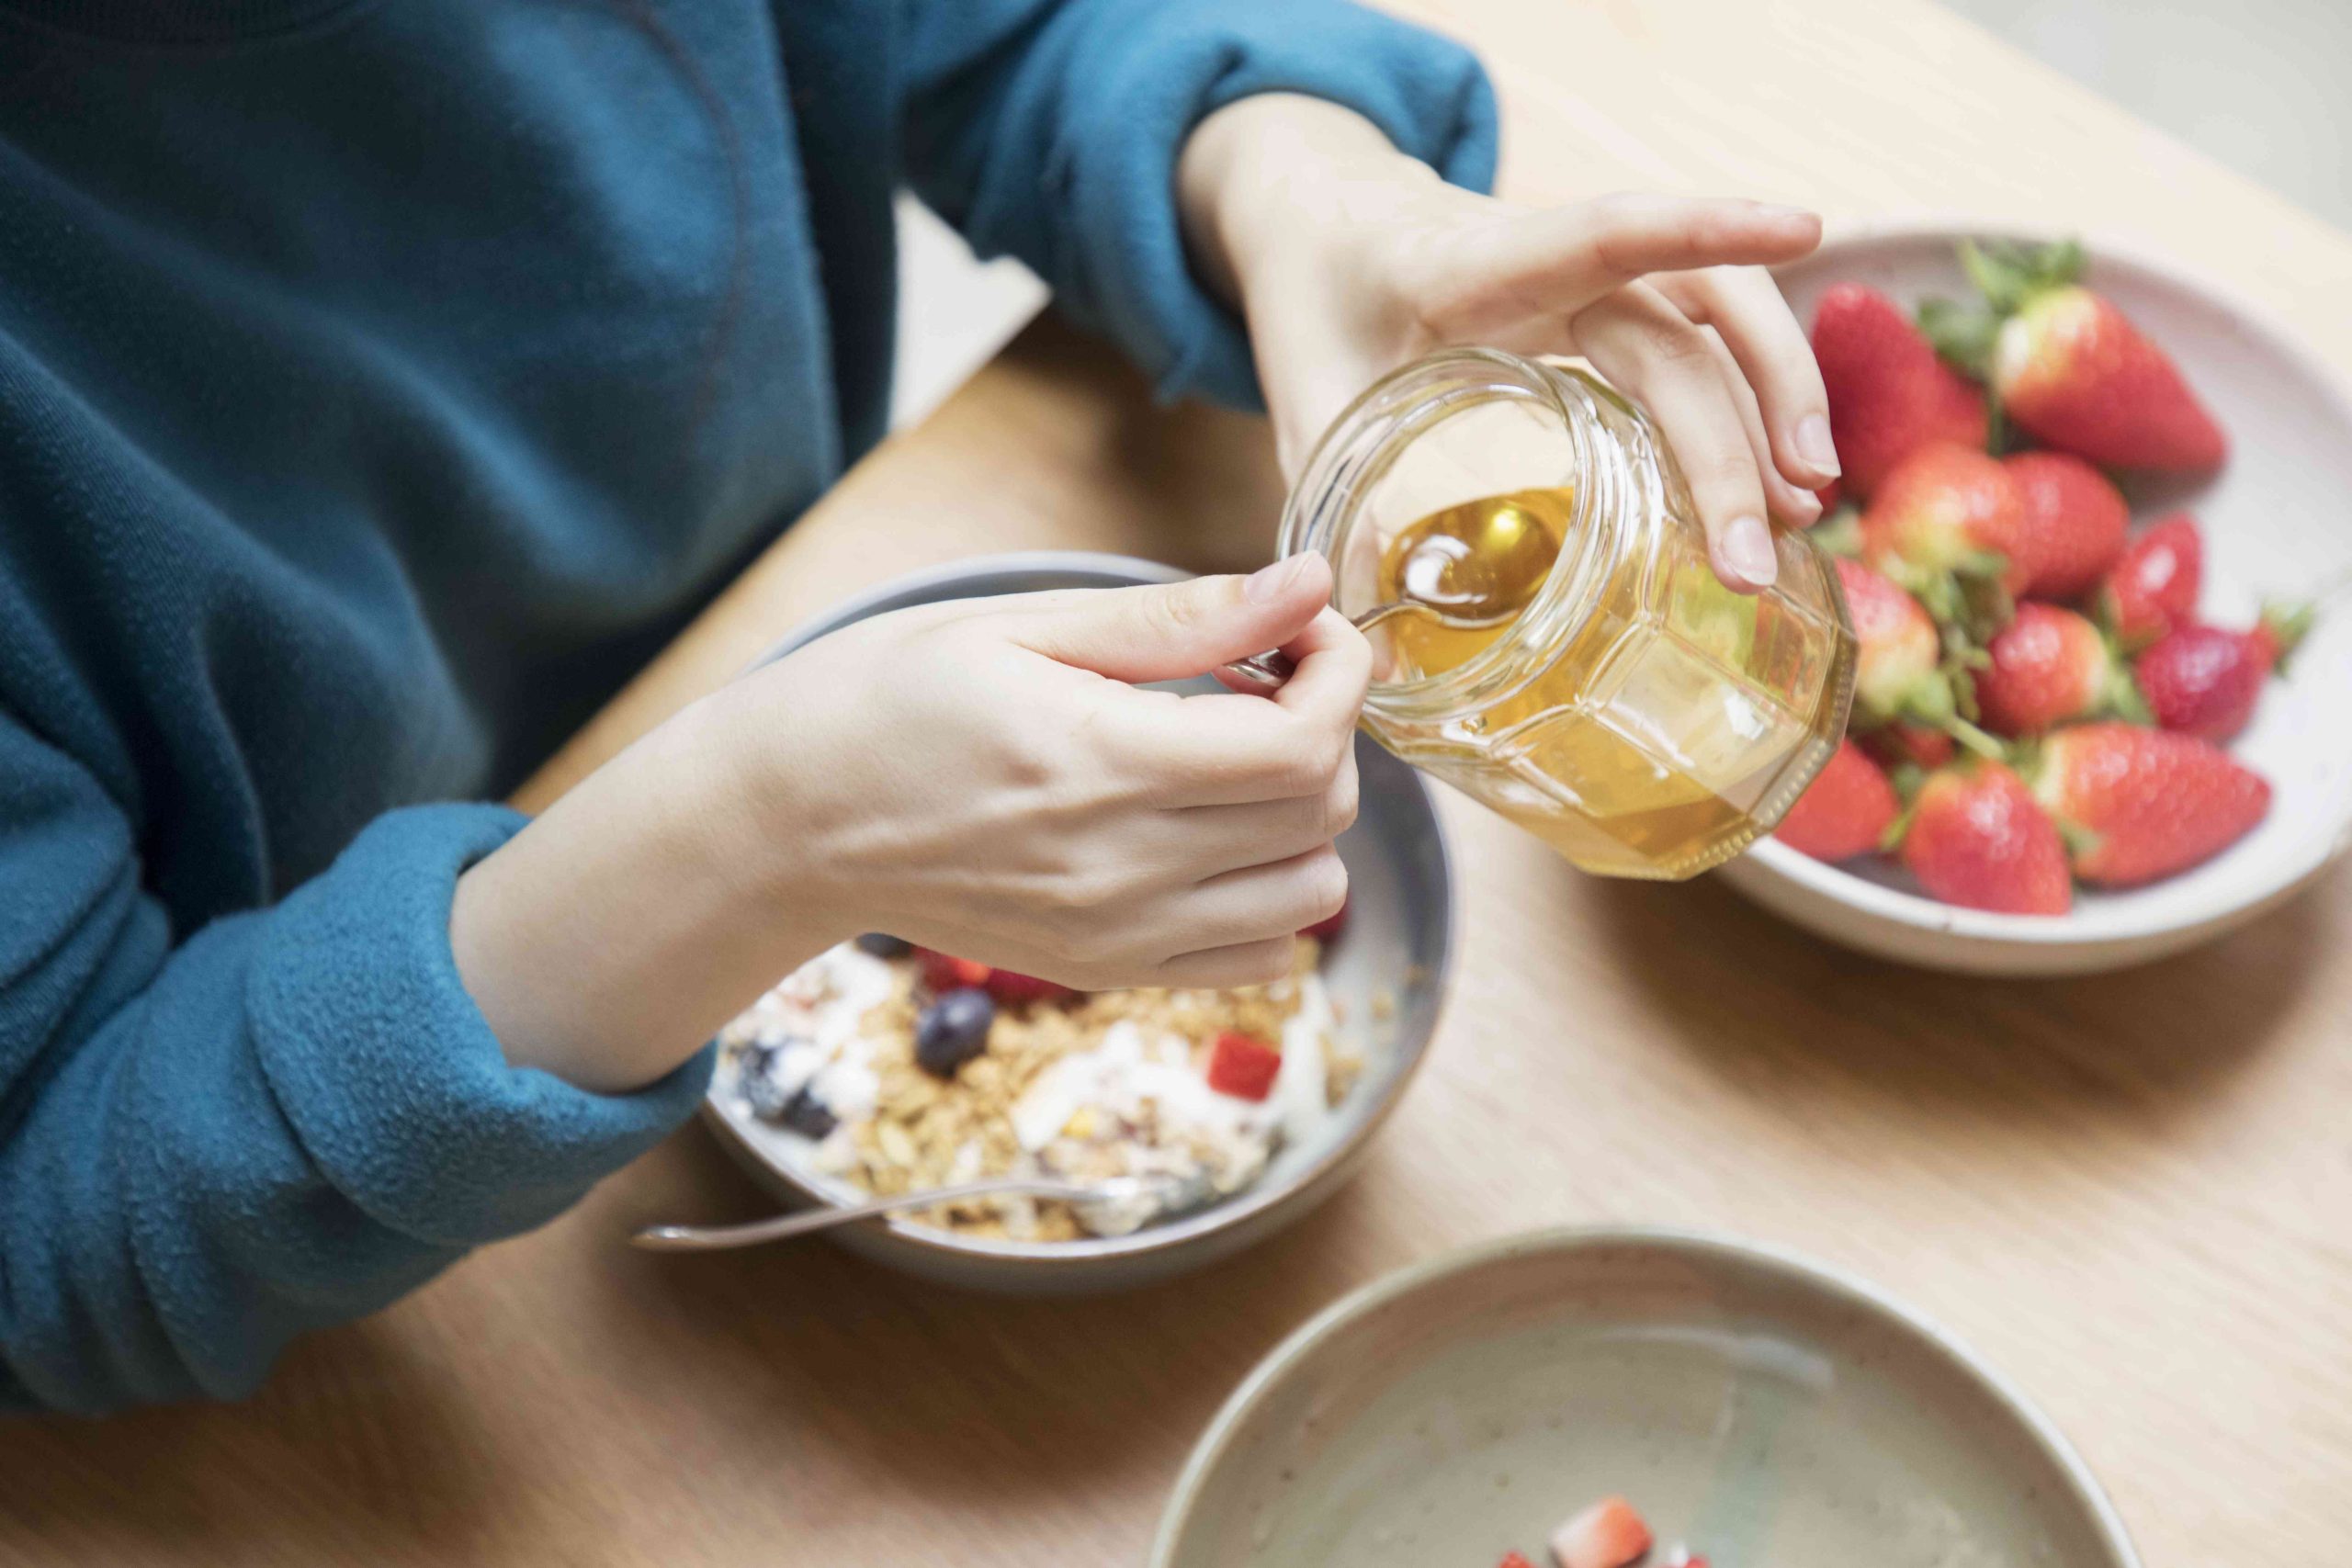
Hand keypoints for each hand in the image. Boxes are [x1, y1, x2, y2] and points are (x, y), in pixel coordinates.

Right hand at [453, 558, 1364, 1091]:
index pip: (1302, 744)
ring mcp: (1118, 935)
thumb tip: (1305, 585)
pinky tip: (1213, 833)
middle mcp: (1119, 867)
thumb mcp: (1023, 625)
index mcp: (1097, 762)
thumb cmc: (890, 699)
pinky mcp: (1110, 972)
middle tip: (1264, 677)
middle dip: (1327, 728)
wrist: (791, 821)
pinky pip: (1259, 958)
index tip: (1307, 626)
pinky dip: (1272, 896)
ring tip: (1235, 757)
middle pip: (1319, 814)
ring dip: (1307, 817)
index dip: (1340, 673)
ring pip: (1310, 894)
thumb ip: (1177, 618)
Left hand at [1179, 95, 1839, 593]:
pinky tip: (1765, 490)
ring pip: (1710, 326)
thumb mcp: (1301, 397)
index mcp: (1469, 263)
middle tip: (1758, 557)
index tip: (1803, 228)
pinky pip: (1691, 347)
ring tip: (1803, 517)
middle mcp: (1549, 259)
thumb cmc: (1314, 302)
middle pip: (1678, 325)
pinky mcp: (1602, 307)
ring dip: (1768, 413)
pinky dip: (1736, 413)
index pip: (1604, 233)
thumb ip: (1330, 505)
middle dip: (1733, 437)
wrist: (1324, 222)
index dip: (1701, 227)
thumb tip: (1369, 654)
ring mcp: (1585, 279)